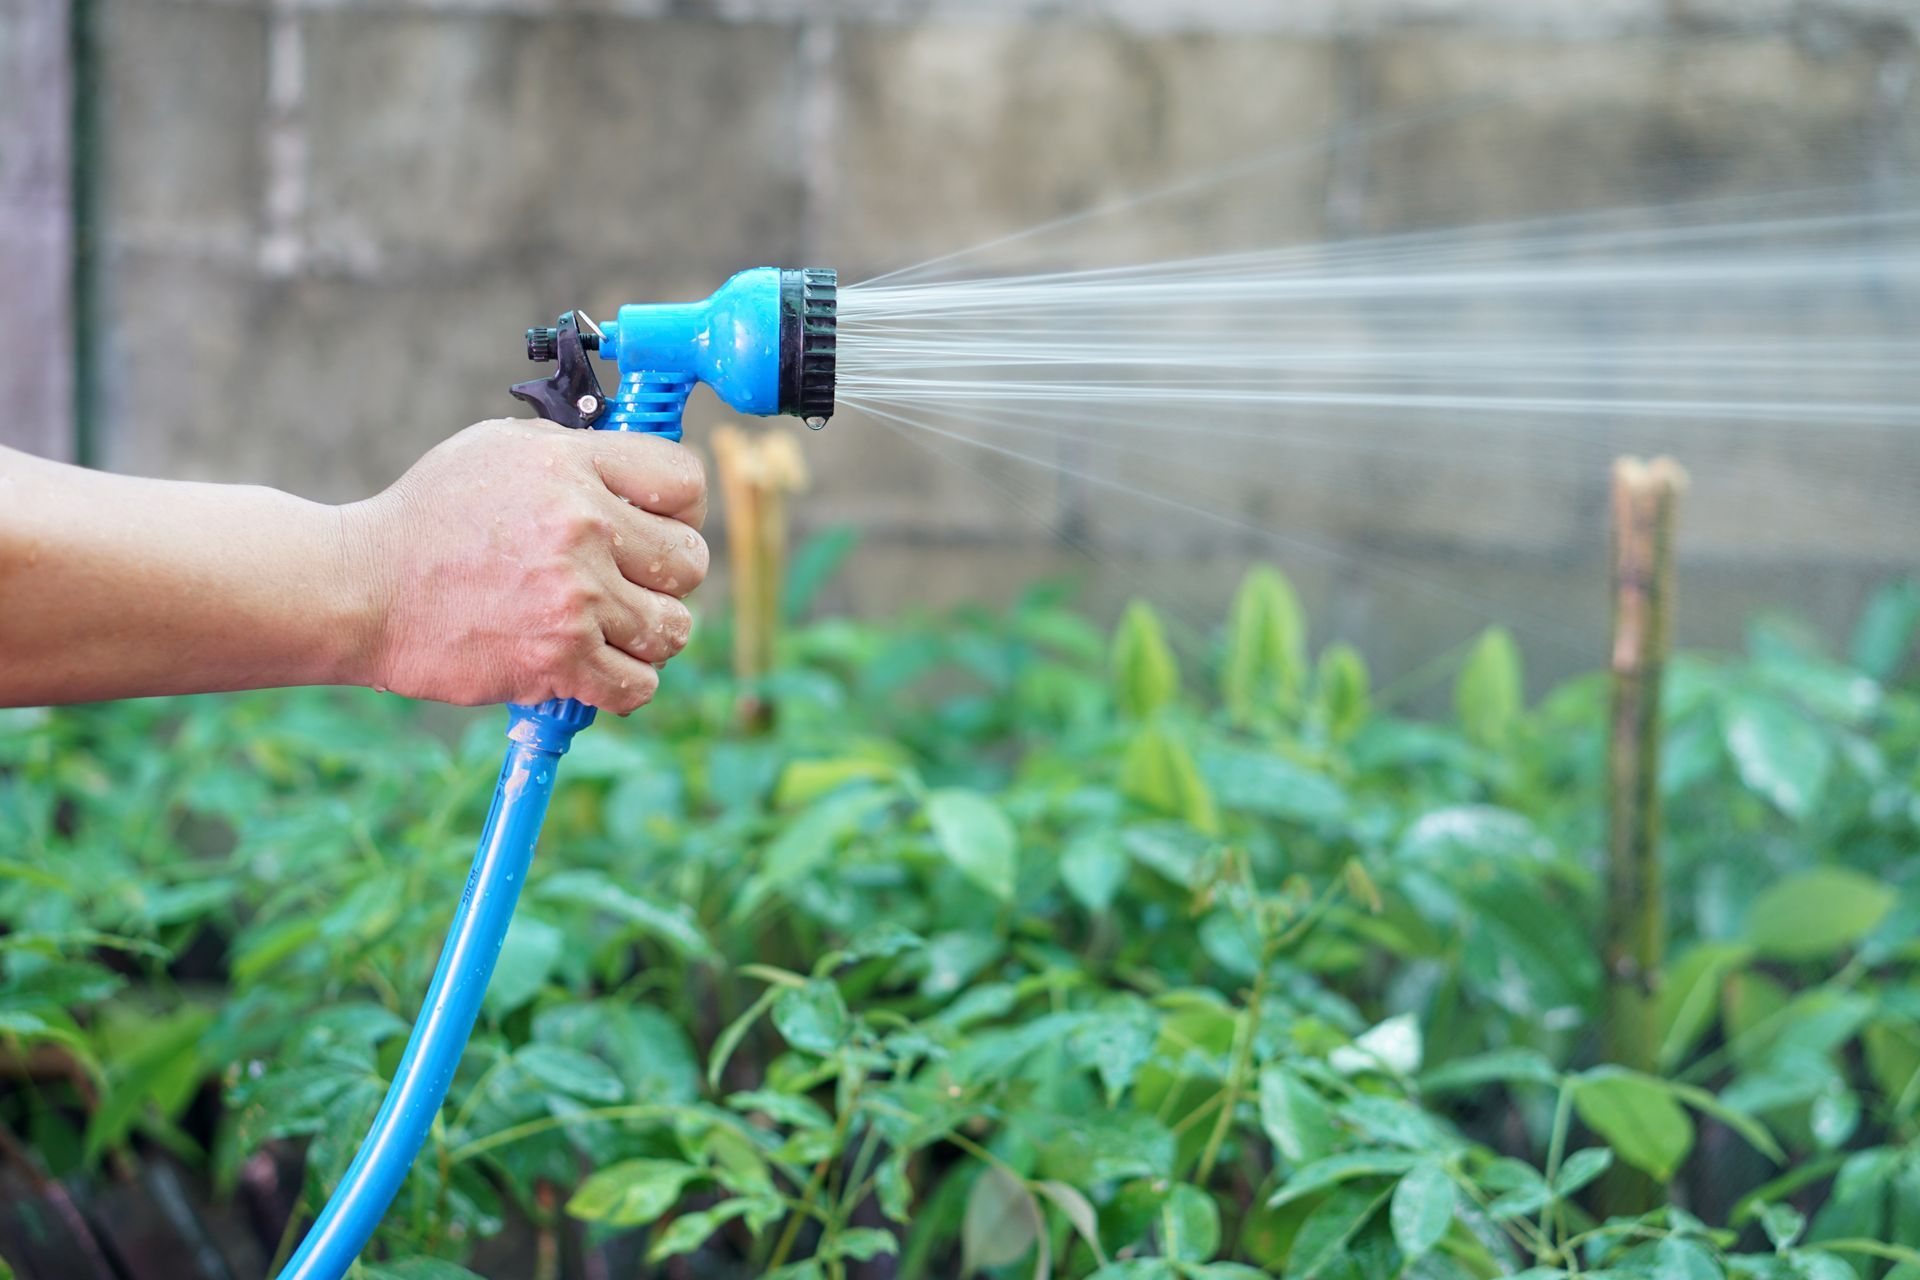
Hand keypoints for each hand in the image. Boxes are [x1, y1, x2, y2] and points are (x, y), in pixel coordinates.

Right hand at [343, 419, 708, 713]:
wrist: (361, 588)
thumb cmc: (429, 517)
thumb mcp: (500, 450)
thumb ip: (576, 454)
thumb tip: (638, 470)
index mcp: (573, 465)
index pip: (685, 481)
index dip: (682, 508)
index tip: (660, 525)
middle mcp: (583, 527)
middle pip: (690, 560)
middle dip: (668, 577)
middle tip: (630, 584)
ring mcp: (575, 597)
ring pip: (673, 628)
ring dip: (648, 635)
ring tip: (611, 629)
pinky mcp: (559, 659)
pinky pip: (640, 685)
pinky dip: (625, 683)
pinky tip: (597, 667)